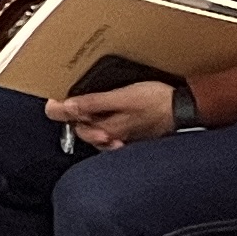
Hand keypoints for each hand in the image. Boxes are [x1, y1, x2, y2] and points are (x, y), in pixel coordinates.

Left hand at [46, 79, 180, 149]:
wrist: (184, 108)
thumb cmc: (155, 102)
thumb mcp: (122, 98)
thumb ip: (94, 103)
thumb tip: (67, 107)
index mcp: (107, 129)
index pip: (74, 125)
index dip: (60, 112)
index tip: (52, 101)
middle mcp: (113, 137)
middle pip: (82, 129)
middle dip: (72, 117)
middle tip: (65, 101)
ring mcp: (123, 136)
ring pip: (95, 131)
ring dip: (86, 121)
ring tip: (82, 108)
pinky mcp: (131, 133)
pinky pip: (109, 132)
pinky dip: (102, 126)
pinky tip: (102, 120)